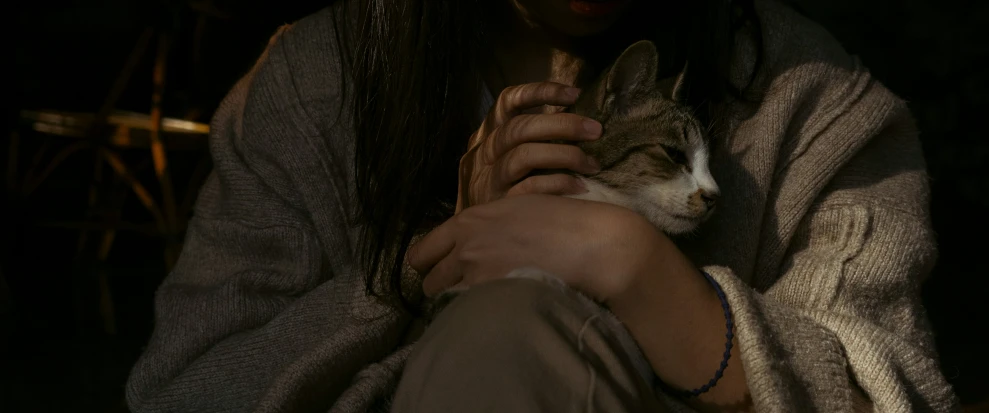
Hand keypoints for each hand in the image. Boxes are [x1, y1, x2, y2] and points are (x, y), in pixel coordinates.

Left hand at [409, 194, 669, 301]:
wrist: (592, 243)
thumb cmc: (562, 220)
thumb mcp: (515, 208)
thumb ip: (486, 225)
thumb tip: (471, 241)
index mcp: (468, 221)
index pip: (420, 251)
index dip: (426, 265)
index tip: (437, 273)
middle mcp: (464, 248)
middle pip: (428, 281)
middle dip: (439, 288)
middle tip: (459, 293)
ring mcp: (477, 276)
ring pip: (445, 301)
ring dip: (456, 305)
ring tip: (478, 306)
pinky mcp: (494, 299)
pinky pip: (469, 314)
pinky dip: (475, 317)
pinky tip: (493, 316)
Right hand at [456, 82, 602, 212]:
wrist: (470, 237)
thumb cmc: (499, 192)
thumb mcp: (501, 159)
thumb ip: (526, 139)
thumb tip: (574, 119)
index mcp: (486, 135)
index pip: (507, 101)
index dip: (540, 91)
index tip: (574, 94)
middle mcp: (482, 154)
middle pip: (520, 128)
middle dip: (562, 125)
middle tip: (595, 130)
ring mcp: (487, 181)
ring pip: (524, 156)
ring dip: (564, 155)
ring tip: (592, 164)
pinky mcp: (498, 206)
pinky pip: (530, 189)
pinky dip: (559, 184)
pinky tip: (580, 187)